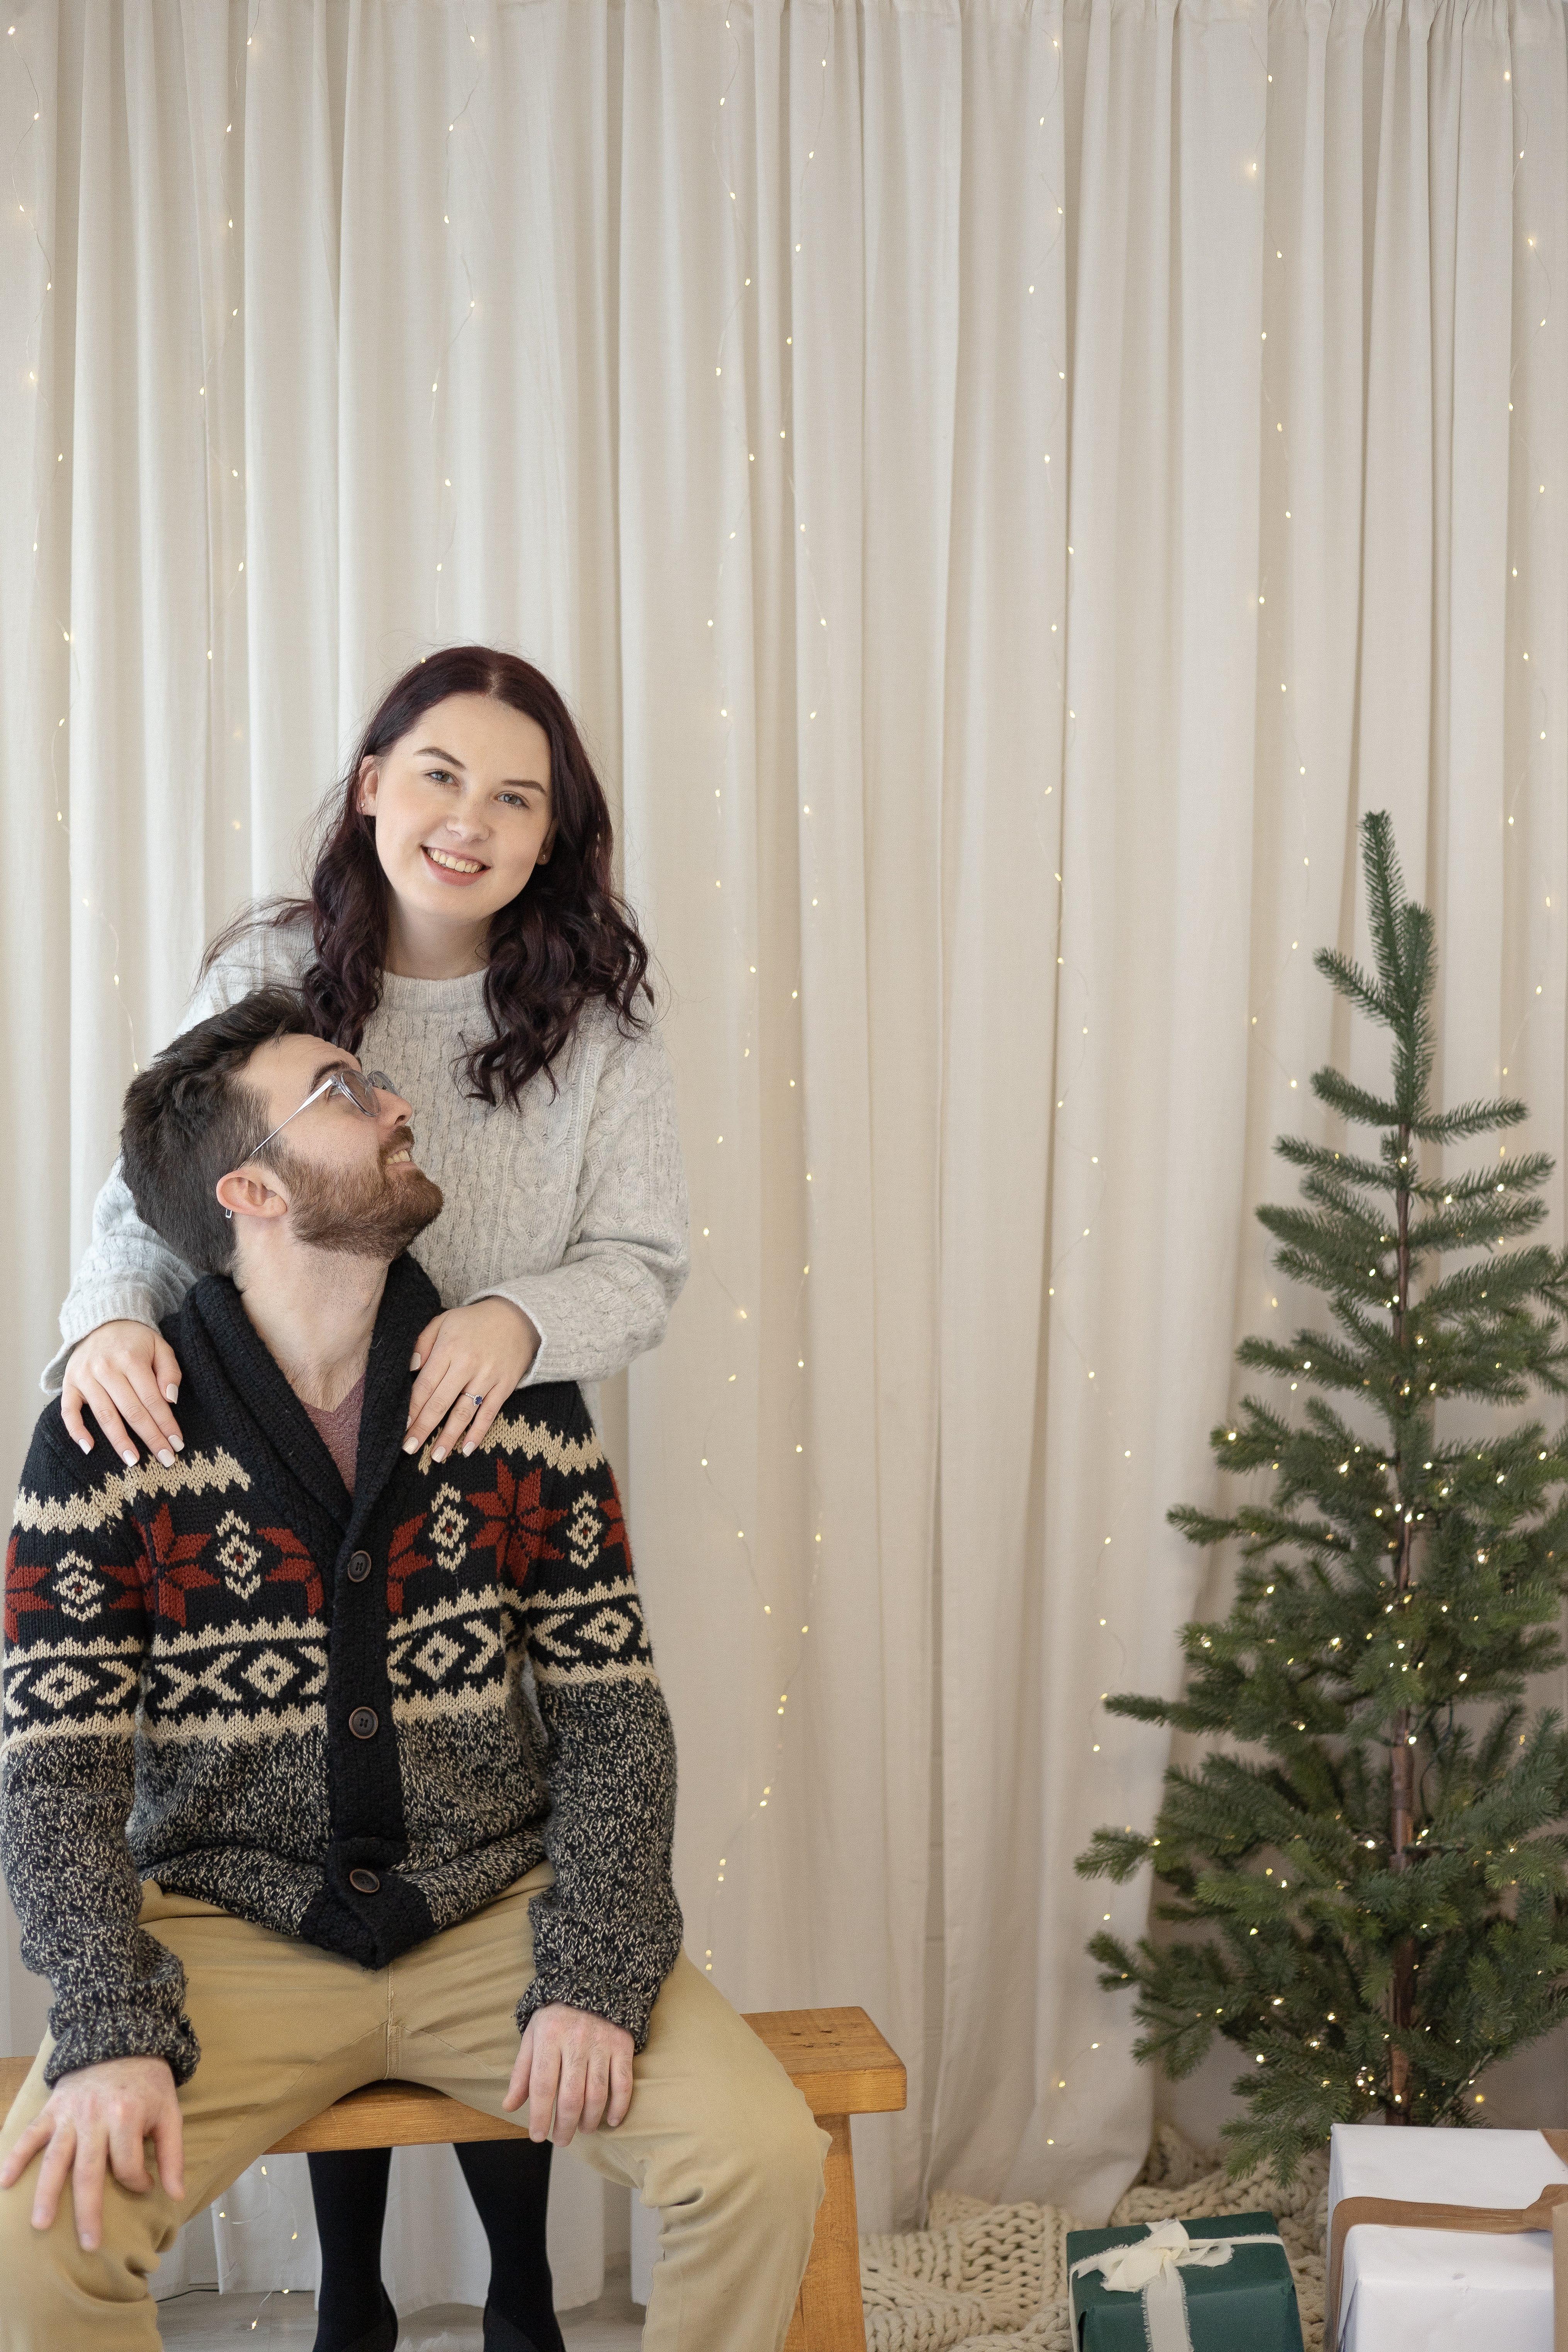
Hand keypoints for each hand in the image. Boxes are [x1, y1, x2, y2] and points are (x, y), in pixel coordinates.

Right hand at [0, 2056, 183, 2248]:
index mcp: (127, 2116)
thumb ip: (173, 2155)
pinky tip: (4, 2181)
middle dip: (88, 2211)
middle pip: (89, 2172)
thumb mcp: (170, 2112)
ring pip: (55, 2159)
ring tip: (40, 2224)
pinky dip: (15, 2156)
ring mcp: (69, 2114)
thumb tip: (176, 2195)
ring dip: (46, 2193)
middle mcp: (94, 2117)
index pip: (128, 2166)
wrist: (121, 2040)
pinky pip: (30, 2135)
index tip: (144, 2186)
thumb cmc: (148, 2082)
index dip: (138, 2182)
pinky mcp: (52, 2108)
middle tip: (89, 2244)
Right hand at [61, 1321, 184, 1468]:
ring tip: (134, 1461)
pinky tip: (90, 1448)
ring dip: (120, 1442)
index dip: (166, 1424)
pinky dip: (77, 1431)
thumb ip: (169, 1371)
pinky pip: (69, 1412)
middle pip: (132, 1411)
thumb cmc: (136, 1340)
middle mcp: (106, 1369)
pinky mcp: (69, 1384)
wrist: (102, 1320)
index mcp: (132, 1359)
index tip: (177, 1444)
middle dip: (150, 1437)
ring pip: (104, 1416)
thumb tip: (170, 1400)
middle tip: (165, 1459)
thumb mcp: (160, 1346)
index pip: (153, 1400)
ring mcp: (85, 1377)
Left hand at [403, 1297, 540, 1461]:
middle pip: (440, 1402)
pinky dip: (478, 1433)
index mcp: (449, 1348)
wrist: (519, 1316)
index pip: (425, 1385)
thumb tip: (409, 1370)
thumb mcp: (443, 1321)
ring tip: (436, 1457)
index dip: (412, 1409)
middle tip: (409, 1449)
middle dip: (423, 1428)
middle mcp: (467, 1364)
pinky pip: (489, 1414)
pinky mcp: (504, 1386)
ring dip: (449, 1437)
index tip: (401, 1428)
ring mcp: (488, 1377)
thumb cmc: (474, 1321)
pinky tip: (466, 1449)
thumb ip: (422, 1343)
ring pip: (464, 1413)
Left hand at [503, 2003, 633, 2146]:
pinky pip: (623, 2082)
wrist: (593, 1981)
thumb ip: (522, 2072)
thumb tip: (509, 2106)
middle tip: (562, 2140)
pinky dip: (619, 2106)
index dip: (540, 2116)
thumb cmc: (556, 2015)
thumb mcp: (532, 2035)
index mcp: (549, 2037)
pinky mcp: (623, 2045)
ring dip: (589, 2120)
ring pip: (597, 2093)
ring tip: (582, 2130)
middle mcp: (576, 2041)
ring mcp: (602, 2043)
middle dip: (565, 2126)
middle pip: (571, 2096)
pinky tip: (612, 2120)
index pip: (543, 2086)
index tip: (538, 2136)